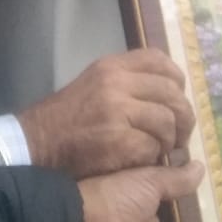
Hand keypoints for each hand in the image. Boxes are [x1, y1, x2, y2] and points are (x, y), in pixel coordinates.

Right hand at [18, 49, 195, 178]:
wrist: (37, 143)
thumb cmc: (67, 118)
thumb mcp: (94, 84)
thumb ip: (127, 82)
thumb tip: (167, 93)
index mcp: (111, 66)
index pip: (159, 60)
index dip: (177, 81)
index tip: (177, 99)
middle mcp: (116, 83)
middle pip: (171, 93)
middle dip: (184, 118)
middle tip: (181, 136)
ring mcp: (117, 111)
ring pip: (167, 121)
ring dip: (171, 141)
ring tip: (163, 151)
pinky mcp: (118, 141)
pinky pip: (153, 147)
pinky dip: (154, 157)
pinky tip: (144, 161)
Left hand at [80, 161, 202, 221]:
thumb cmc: (118, 195)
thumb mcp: (149, 179)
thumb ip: (175, 177)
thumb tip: (200, 166)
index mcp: (145, 187)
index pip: (173, 184)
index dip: (191, 182)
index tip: (218, 178)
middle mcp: (151, 211)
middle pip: (181, 211)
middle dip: (201, 209)